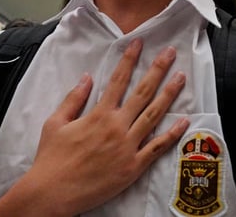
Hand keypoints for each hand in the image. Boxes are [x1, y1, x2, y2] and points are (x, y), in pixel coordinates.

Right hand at [14, 39, 187, 215]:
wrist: (52, 193)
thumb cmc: (51, 160)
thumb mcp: (55, 123)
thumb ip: (73, 99)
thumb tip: (86, 78)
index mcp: (98, 115)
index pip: (118, 80)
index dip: (129, 59)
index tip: (139, 43)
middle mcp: (116, 127)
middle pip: (143, 92)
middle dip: (158, 69)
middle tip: (170, 53)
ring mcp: (127, 146)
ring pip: (154, 115)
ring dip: (169, 94)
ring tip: (181, 78)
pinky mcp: (133, 166)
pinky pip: (157, 147)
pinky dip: (172, 134)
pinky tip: (184, 121)